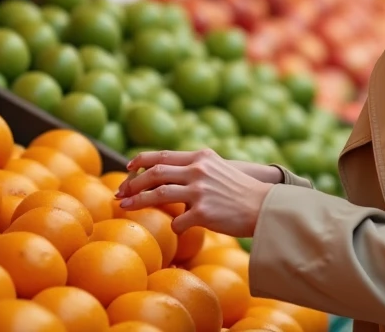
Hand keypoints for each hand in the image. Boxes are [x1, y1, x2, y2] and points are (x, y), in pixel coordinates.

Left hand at [115, 149, 277, 237]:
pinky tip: (178, 229)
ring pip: (158, 194)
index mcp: (201, 157)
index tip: (128, 167)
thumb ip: (196, 168)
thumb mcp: (219, 169)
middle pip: (154, 174)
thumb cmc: (241, 191)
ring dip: (137, 200)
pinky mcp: (203, 213)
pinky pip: (177, 222)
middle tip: (120, 192)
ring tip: (124, 206)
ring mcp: (199, 192)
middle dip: (132, 183)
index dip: (141, 161)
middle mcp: (198, 171)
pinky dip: (174, 226)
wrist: (265, 205)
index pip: (162, 155)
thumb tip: (169, 175)